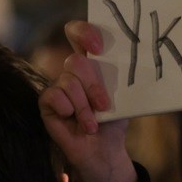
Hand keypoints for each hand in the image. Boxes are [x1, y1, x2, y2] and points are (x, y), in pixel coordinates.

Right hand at [39, 20, 135, 181]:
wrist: (104, 149)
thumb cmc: (114, 121)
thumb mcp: (123, 97)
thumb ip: (120, 77)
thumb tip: (133, 61)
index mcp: (93, 63)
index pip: (80, 34)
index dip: (84, 32)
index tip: (97, 46)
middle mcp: (74, 72)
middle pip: (75, 61)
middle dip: (93, 85)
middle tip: (104, 105)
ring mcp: (59, 86)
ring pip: (68, 81)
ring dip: (84, 106)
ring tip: (93, 123)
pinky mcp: (48, 102)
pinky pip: (55, 96)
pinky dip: (70, 110)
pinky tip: (75, 122)